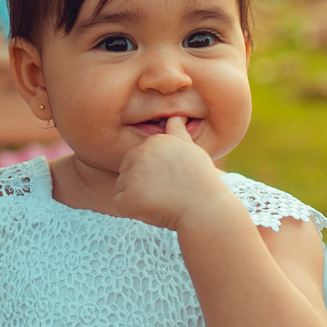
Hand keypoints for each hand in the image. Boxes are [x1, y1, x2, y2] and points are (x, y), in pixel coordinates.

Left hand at [113, 116, 230, 230]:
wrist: (206, 210)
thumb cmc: (201, 181)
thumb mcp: (191, 150)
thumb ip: (178, 132)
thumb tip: (176, 116)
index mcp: (153, 141)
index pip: (138, 156)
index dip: (153, 171)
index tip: (171, 178)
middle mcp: (140, 154)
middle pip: (127, 169)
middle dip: (141, 182)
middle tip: (166, 191)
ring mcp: (132, 175)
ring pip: (122, 186)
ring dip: (137, 196)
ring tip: (162, 200)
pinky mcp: (127, 198)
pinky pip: (121, 204)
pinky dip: (133, 210)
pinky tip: (153, 210)